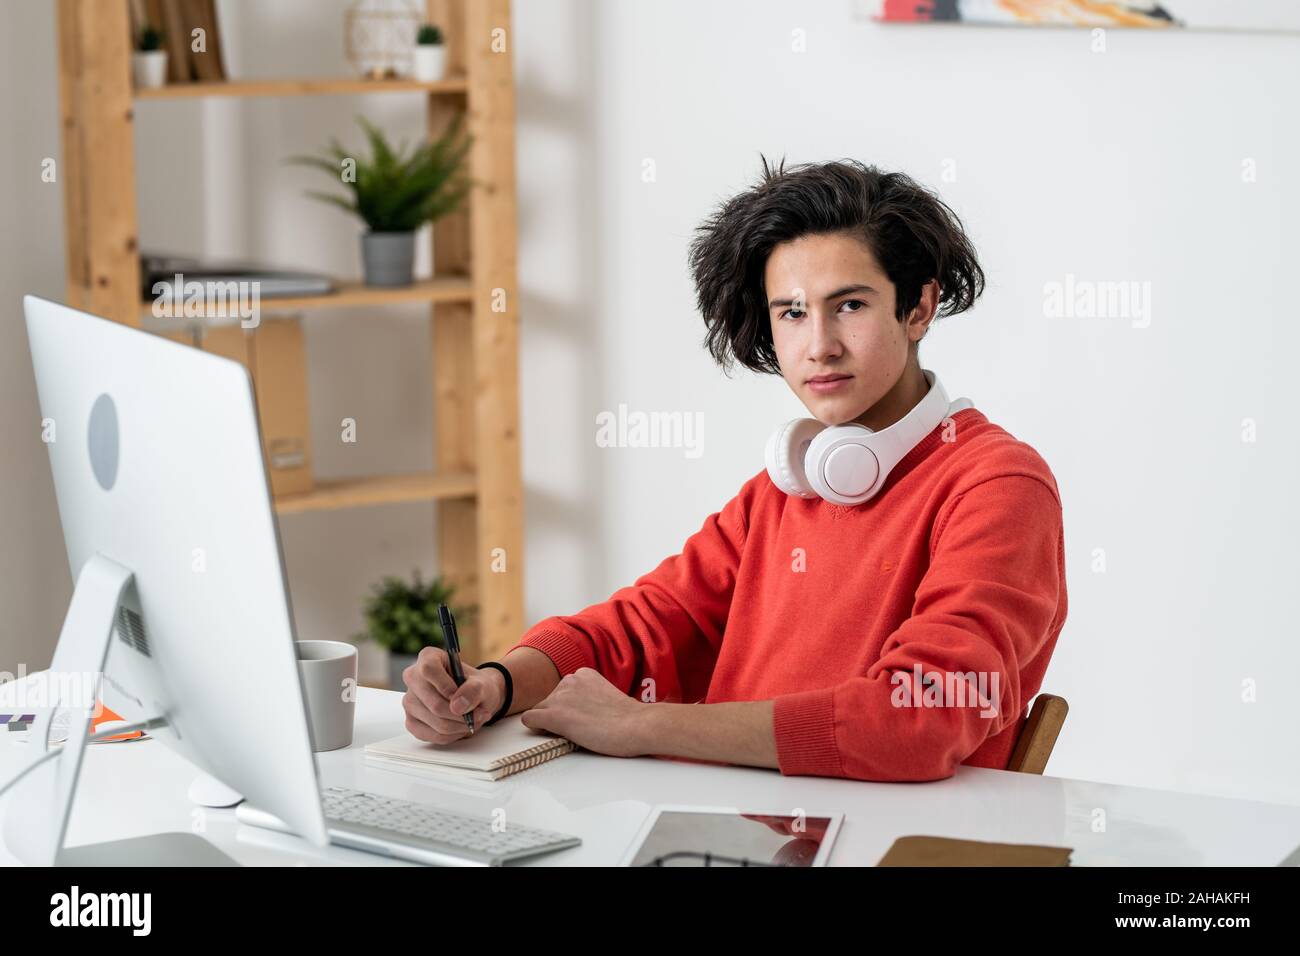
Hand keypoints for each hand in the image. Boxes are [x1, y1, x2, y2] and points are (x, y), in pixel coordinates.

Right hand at [401, 647, 505, 744]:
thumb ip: (473, 690)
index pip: (429, 669)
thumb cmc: (475, 686)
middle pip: (433, 703)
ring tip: (473, 721)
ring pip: (434, 721)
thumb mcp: (482, 683)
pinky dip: (450, 736)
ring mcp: (409, 701)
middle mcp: (413, 677)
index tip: (461, 696)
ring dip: (459, 726)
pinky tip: (460, 728)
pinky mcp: (411, 721)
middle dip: (460, 715)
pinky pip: (431, 735)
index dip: (446, 686)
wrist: (472, 698)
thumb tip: (457, 707)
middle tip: (480, 715)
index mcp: (428, 657)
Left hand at [520, 667, 647, 757]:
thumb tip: (580, 711)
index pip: (562, 691)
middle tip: (576, 729)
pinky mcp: (555, 715)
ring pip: (539, 710)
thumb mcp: (606, 696)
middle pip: (549, 700)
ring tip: (570, 734)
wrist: (636, 725)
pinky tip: (551, 735)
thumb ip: (589, 697)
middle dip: (557, 714)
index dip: (567, 707)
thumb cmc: (629, 718)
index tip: (579, 717)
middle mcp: (569, 680)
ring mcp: (560, 697)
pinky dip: (536, 728)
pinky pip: (530, 719)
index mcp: (582, 674)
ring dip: (549, 722)